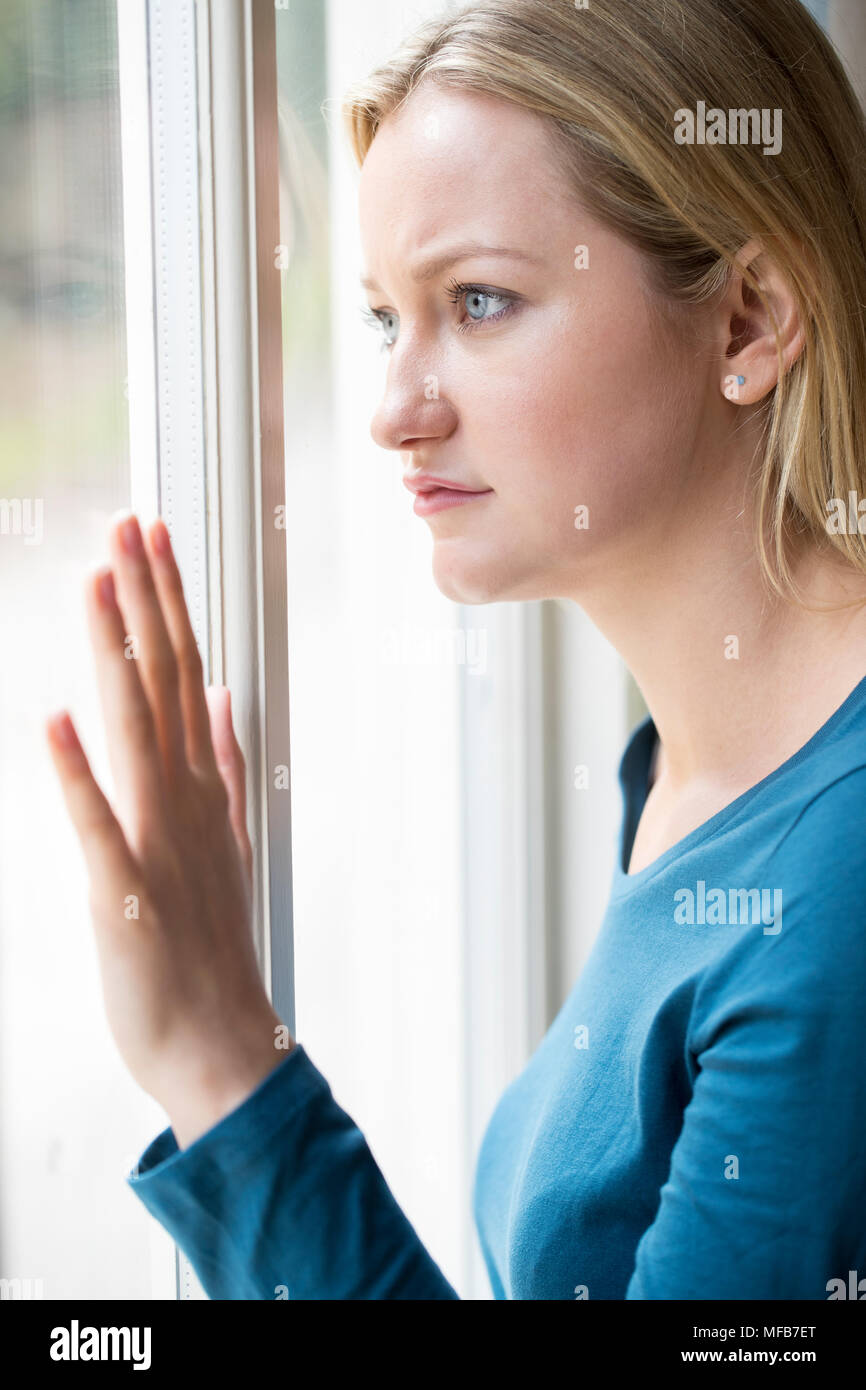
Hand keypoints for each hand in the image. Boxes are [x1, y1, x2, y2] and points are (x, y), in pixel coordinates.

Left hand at [45, 513, 292, 1147]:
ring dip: (116, 651)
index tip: (153, 537)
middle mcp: (185, 798)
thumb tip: (217, 695)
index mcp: (203, 785)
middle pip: (164, 680)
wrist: (225, 1041)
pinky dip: (74, 771)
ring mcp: (158, 840)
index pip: (184, 672)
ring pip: (135, 728)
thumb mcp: (227, 840)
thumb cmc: (215, 945)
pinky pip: (96, 823)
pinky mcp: (123, 892)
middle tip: (129, 524)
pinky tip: (52, 716)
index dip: (166, 601)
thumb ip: (221, 762)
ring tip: (98, 582)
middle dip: (145, 598)